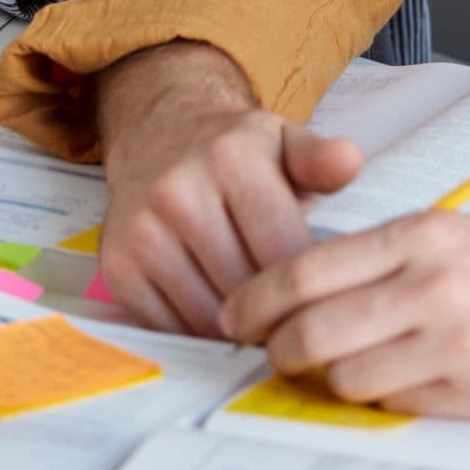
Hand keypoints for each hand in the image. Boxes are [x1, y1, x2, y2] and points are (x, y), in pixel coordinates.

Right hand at [94, 41, 363, 335]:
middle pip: (246, 291)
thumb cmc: (236, 153)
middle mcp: (178, 191)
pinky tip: (218, 315)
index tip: (326, 303)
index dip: (312, 291)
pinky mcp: (117, 265)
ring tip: (261, 320)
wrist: (158, 136)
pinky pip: (169, 327)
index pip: (284, 254)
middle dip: (277, 315)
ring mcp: (142, 231)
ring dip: (239, 331)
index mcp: (231, 159)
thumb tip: (351, 160)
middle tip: (297, 323)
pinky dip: (199, 333)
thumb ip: (321, 160)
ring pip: (208, 317)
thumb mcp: (284, 143)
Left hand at [222, 205, 469, 418]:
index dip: (253, 300)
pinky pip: (400, 407)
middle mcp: (434, 288)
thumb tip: (322, 287)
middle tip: (267, 354)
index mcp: (426, 235)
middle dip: (275, 350)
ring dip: (326, 382)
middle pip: (310, 333)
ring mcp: (459, 347)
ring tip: (329, 374)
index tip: (235, 314)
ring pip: (346, 379)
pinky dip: (381, 402)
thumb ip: (397, 255)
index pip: (304, 272)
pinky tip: (388, 388)